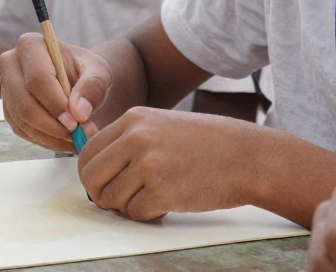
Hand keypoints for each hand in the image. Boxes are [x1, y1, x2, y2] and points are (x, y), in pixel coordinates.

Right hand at [0, 32, 110, 152]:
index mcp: (30, 45)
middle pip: (24, 103)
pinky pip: (21, 130)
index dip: (56, 104)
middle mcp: (10, 64)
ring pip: (22, 120)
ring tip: (78, 139)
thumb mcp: (99, 72)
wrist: (77, 79)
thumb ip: (93, 87)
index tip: (76, 122)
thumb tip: (79, 113)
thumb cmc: (86, 71)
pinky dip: (45, 140)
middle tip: (79, 135)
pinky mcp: (8, 108)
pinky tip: (65, 140)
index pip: (37, 79)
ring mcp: (6, 87)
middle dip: (52, 125)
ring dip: (51, 137)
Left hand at [78, 107, 262, 220]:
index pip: (88, 152)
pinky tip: (168, 204)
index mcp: (134, 119)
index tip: (104, 184)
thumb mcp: (162, 125)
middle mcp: (137, 138)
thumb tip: (96, 168)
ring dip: (129, 206)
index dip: (92, 174)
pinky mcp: (163, 191)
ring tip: (155, 196)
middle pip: (91, 177)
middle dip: (101, 195)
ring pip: (112, 199)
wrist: (248, 156)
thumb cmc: (208, 144)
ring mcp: (149, 164)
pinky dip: (149, 215)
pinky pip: (136, 214)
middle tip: (121, 199)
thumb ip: (129, 140)